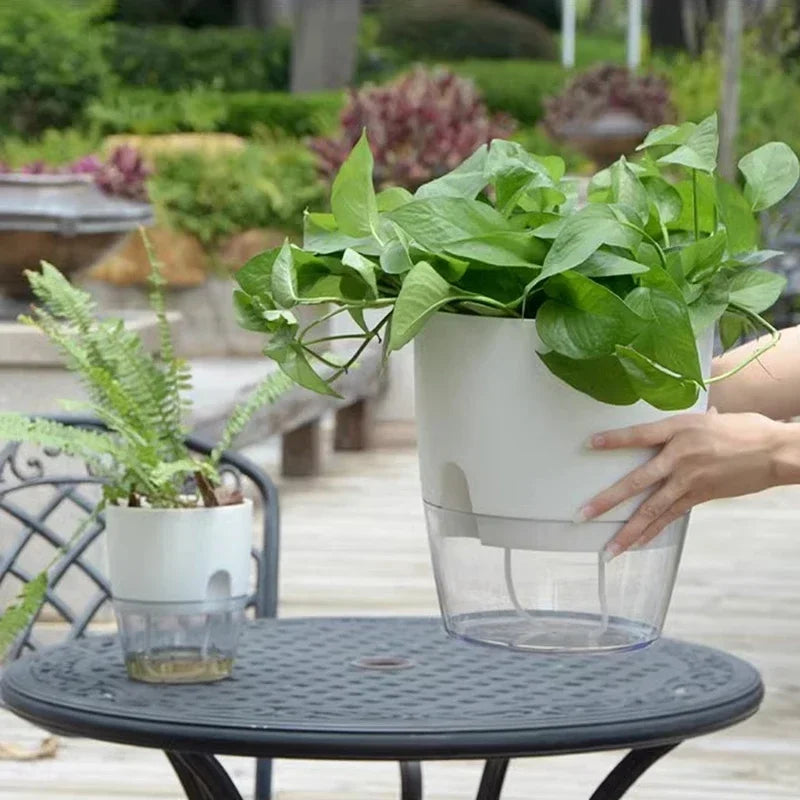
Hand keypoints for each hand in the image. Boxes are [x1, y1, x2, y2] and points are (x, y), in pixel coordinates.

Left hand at [579, 410, 795, 557]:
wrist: (775, 452)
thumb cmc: (744, 429)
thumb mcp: (706, 419)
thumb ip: (680, 427)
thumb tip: (666, 430)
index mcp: (679, 429)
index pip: (639, 434)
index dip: (614, 440)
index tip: (590, 444)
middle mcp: (680, 455)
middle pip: (637, 480)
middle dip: (608, 499)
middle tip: (583, 514)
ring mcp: (689, 480)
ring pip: (652, 508)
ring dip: (628, 530)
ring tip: (609, 547)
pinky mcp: (700, 496)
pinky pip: (671, 516)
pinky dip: (654, 530)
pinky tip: (638, 543)